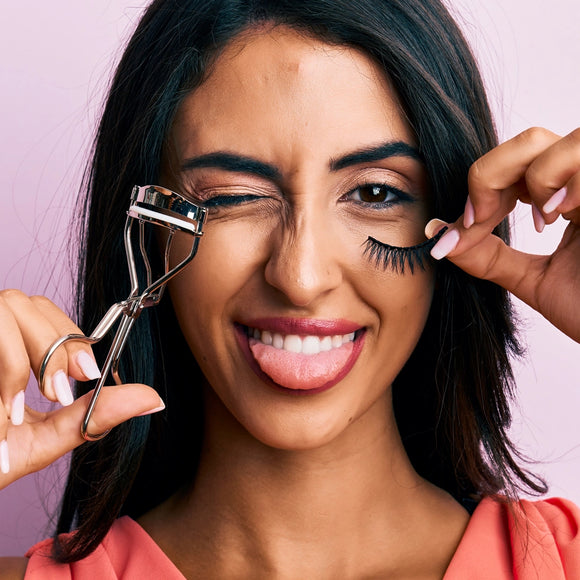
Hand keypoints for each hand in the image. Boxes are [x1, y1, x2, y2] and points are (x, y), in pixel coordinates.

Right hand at [0, 290, 163, 488]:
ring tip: (26, 404)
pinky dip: (5, 369)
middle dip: (53, 342)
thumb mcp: (42, 440)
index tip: (88, 376)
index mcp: (7, 352)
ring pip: (6, 306)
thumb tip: (153, 398)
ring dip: (25, 356)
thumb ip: (93, 416)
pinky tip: (3, 410)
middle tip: (62, 390)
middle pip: (24, 300)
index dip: (71, 336)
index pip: (44, 310)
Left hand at [426, 127, 579, 342]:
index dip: (480, 186)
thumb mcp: (532, 279)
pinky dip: (569, 183)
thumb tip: (436, 234)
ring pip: (566, 139)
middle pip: (532, 140)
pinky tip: (560, 216)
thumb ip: (487, 257)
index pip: (516, 164)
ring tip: (542, 219)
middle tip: (482, 218)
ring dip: (536, 178)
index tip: (465, 226)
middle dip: (491, 175)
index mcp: (568, 199)